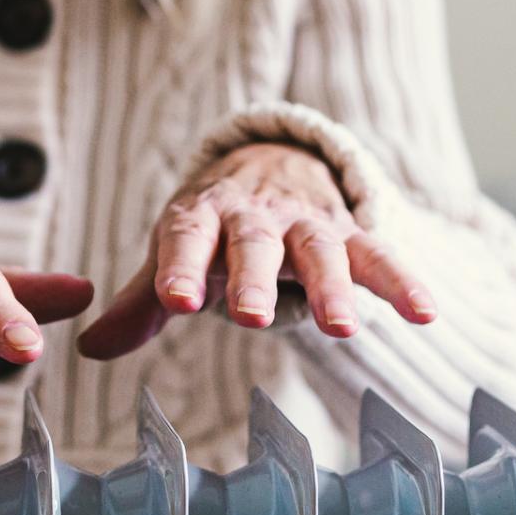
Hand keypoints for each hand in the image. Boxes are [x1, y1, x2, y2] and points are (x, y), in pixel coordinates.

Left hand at [77, 142, 435, 358]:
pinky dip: (403, 282)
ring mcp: (305, 222)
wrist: (271, 165)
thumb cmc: (213, 227)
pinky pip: (380, 256)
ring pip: (321, 250)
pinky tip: (425, 313)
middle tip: (250, 318)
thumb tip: (89, 349)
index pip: (186, 238)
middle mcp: (254, 215)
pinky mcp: (350, 233)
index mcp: (200, 217)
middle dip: (254, 280)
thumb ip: (138, 304)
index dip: (180, 268)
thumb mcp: (174, 253)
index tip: (174, 301)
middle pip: (255, 245)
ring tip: (344, 329)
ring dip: (333, 288)